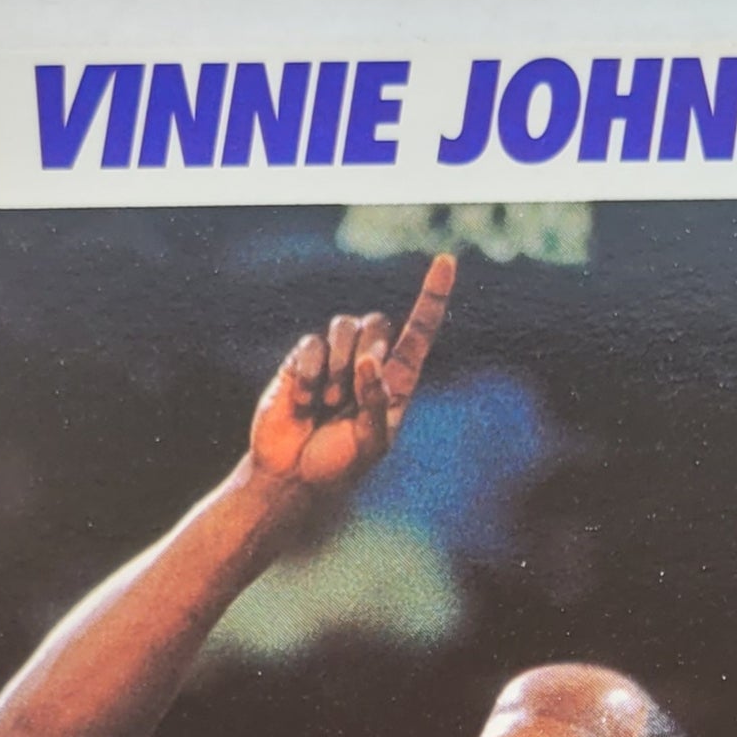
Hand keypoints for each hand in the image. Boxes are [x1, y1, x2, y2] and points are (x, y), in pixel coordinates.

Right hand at [248, 254, 455, 493]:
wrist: (290, 475)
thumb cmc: (336, 466)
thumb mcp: (369, 444)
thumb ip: (376, 404)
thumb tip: (369, 362)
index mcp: (394, 383)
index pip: (419, 333)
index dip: (432, 298)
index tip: (446, 261)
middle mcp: (367, 363)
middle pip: (378, 322)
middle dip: (367, 351)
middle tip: (348, 396)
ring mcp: (333, 359)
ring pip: (344, 324)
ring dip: (337, 367)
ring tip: (327, 404)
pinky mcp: (301, 360)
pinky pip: (311, 343)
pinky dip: (308, 375)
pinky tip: (303, 403)